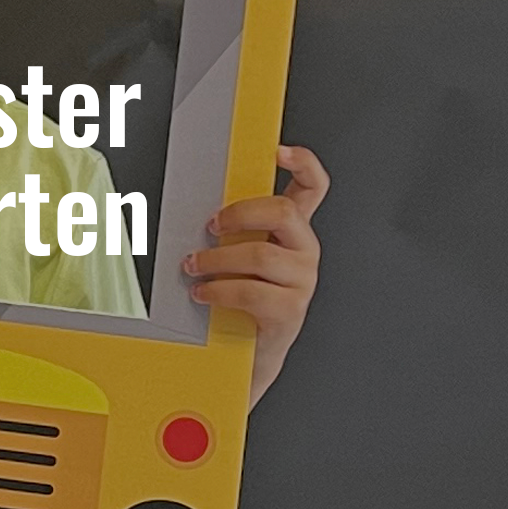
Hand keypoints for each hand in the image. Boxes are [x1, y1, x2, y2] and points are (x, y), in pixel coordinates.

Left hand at [183, 145, 329, 407]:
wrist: (244, 359)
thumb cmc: (237, 301)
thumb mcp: (235, 258)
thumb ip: (228, 229)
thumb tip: (194, 206)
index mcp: (292, 232)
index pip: (313, 187)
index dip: (302, 163)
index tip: (278, 149)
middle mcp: (303, 252)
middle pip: (284, 213)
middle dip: (240, 213)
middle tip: (211, 226)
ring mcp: (301, 282)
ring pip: (261, 254)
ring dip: (217, 259)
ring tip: (194, 267)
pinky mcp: (289, 311)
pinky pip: (252, 291)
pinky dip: (218, 289)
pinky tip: (203, 293)